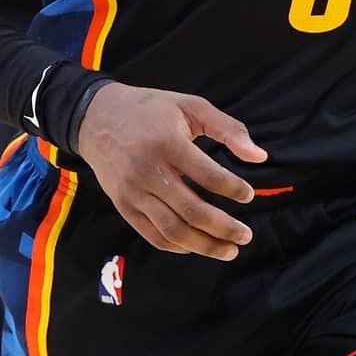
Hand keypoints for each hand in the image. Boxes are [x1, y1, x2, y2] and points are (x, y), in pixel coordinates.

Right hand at [76, 83, 268, 260]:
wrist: (96, 118)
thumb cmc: (150, 110)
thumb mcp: (190, 106)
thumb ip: (228, 128)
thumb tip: (260, 157)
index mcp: (166, 143)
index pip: (207, 175)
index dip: (232, 188)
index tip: (249, 195)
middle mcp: (147, 171)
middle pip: (191, 210)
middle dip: (224, 227)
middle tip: (246, 235)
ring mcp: (133, 192)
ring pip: (172, 230)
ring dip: (205, 245)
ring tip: (230, 250)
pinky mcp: (123, 206)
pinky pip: (152, 235)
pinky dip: (178, 246)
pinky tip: (198, 245)